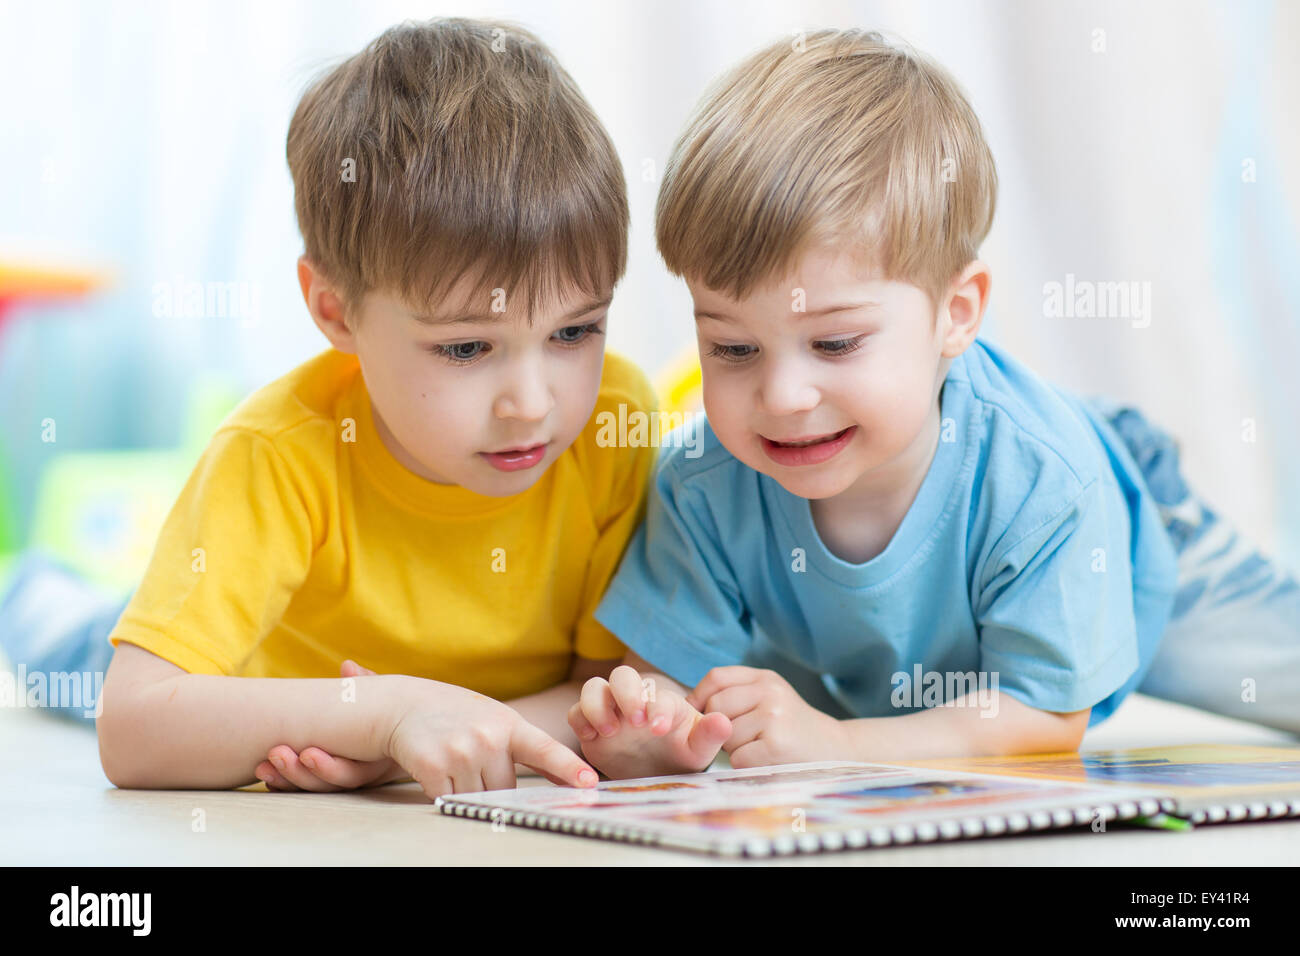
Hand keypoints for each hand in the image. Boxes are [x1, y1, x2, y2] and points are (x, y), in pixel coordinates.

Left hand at [255, 659, 408, 791]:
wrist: (410, 731)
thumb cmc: (397, 711)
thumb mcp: (388, 698)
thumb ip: (368, 684)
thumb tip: (347, 666)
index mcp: (378, 760)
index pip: (352, 773)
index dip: (327, 767)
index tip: (307, 752)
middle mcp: (360, 776)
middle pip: (329, 786)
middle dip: (299, 773)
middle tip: (276, 754)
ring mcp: (342, 781)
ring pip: (313, 790)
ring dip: (286, 778)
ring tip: (264, 765)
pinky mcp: (325, 781)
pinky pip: (302, 791)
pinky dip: (283, 785)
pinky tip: (266, 777)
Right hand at [385, 679, 597, 800]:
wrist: (405, 704)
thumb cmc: (458, 715)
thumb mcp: (497, 719)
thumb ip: (528, 747)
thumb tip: (566, 780)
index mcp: (509, 724)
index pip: (545, 748)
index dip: (569, 767)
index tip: (589, 782)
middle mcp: (487, 737)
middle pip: (505, 789)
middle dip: (493, 783)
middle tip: (473, 758)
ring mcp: (460, 752)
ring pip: (479, 798)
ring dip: (468, 788)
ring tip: (455, 759)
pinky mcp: (433, 767)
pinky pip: (449, 800)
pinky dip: (444, 792)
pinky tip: (437, 767)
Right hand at [566, 664, 730, 778]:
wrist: (658, 773)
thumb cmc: (681, 754)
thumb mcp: (699, 748)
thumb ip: (710, 734)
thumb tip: (723, 721)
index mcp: (662, 700)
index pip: (656, 694)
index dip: (656, 708)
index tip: (659, 730)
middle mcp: (634, 699)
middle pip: (622, 676)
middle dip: (626, 694)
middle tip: (635, 723)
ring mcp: (610, 710)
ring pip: (593, 687)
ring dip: (597, 705)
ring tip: (609, 732)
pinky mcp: (590, 726)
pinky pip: (576, 713)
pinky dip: (579, 721)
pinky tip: (591, 740)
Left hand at [687, 666, 850, 767]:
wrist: (836, 751)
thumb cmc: (793, 728)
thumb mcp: (771, 698)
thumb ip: (737, 694)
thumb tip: (689, 705)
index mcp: (765, 678)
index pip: (716, 678)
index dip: (699, 697)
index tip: (699, 715)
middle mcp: (770, 692)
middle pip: (715, 708)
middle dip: (720, 728)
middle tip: (742, 738)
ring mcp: (773, 717)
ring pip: (725, 736)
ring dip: (735, 750)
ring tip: (761, 748)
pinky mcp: (775, 744)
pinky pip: (737, 758)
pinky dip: (746, 765)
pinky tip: (767, 761)